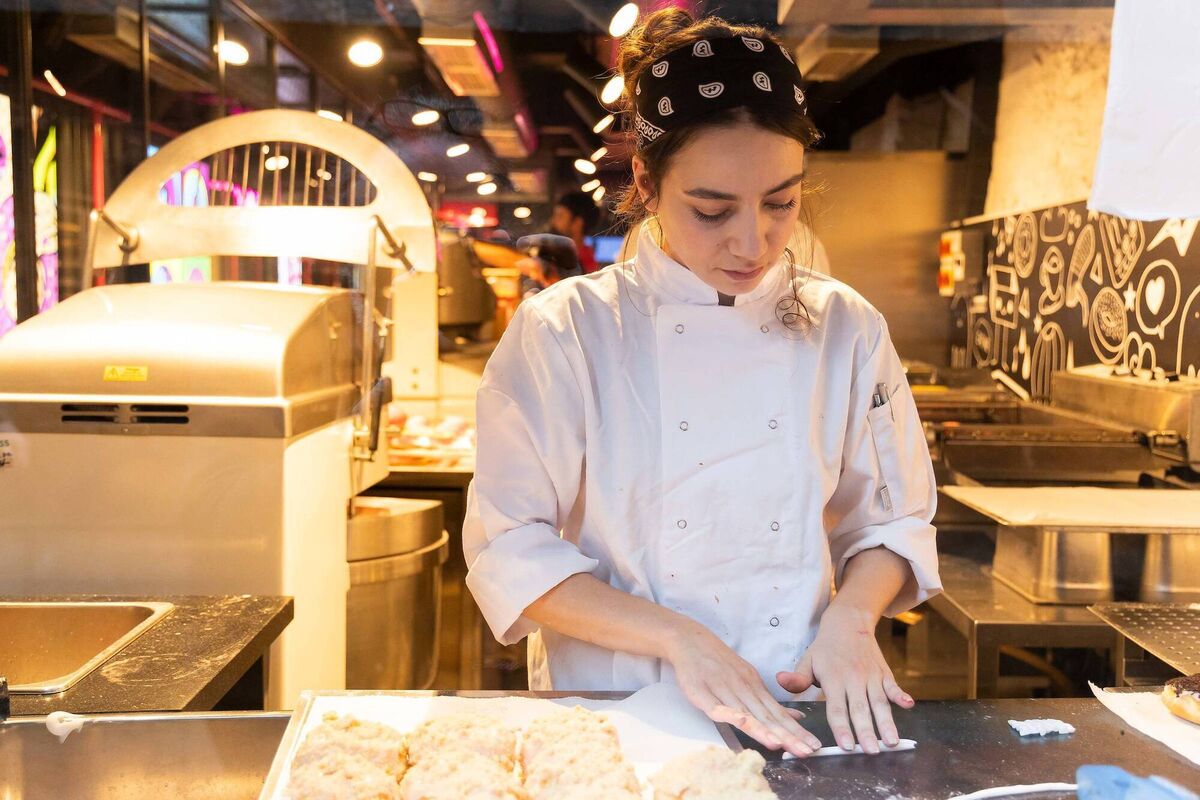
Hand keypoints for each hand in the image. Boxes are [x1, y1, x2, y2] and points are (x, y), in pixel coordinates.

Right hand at [665, 620, 822, 757]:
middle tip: (807, 750)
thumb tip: (796, 717)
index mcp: (755, 687)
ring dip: (763, 730)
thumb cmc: (718, 662)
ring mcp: (723, 689)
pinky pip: (716, 706)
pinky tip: (741, 723)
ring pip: (745, 714)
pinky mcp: (701, 692)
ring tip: (781, 744)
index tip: (812, 745)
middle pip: (767, 716)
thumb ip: (769, 701)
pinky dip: (729, 714)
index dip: (796, 731)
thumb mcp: (749, 677)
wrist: (690, 640)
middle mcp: (743, 688)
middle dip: (788, 735)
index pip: (778, 713)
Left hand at [776, 605, 913, 753]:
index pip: (836, 708)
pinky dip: (901, 695)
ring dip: (886, 722)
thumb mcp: (808, 660)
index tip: (846, 746)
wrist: (848, 622)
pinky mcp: (884, 673)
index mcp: (833, 678)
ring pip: (879, 702)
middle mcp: (853, 678)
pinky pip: (893, 686)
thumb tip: (780, 681)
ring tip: (892, 742)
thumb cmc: (825, 648)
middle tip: (871, 752)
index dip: (841, 728)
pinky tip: (908, 706)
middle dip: (866, 732)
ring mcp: (871, 676)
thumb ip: (798, 677)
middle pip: (860, 709)